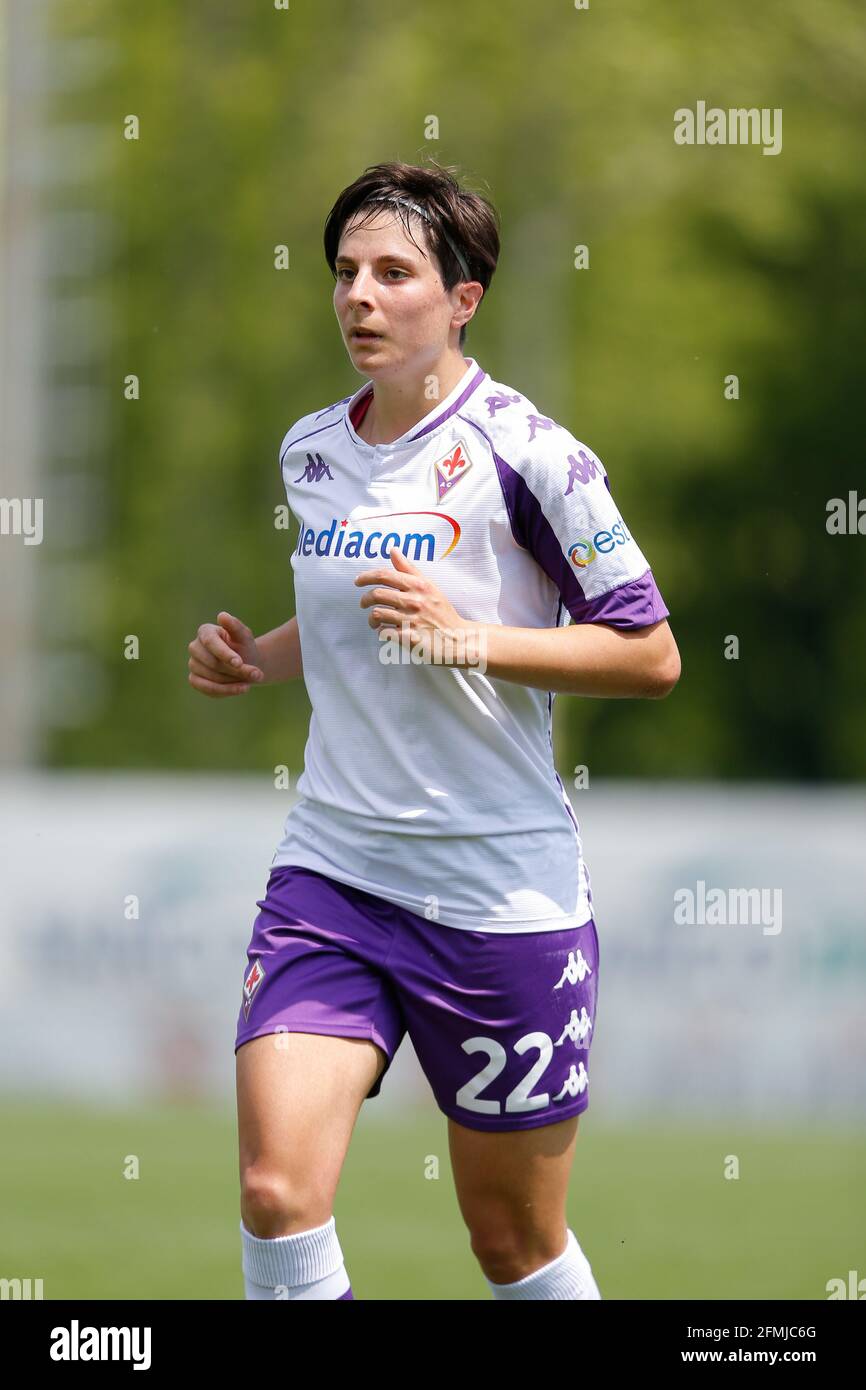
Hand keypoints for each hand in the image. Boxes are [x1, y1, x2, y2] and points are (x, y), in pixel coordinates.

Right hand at [187, 611, 264, 696]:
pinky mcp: (195, 680)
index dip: (224, 654)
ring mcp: (193, 664)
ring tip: (252, 678)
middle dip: (236, 670)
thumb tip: (222, 616)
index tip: (239, 663)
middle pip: (213, 663)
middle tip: (257, 674)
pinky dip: (228, 691)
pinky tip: (243, 688)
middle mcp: (195, 647)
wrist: (246, 664)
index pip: (210, 642)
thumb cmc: (244, 647)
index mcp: (205, 631)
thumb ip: (235, 626)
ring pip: (212, 678)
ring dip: (235, 681)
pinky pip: (209, 689)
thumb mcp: (245, 636)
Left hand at [354, 546, 468, 658]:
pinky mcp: (409, 638)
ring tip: (375, 621)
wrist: (457, 639)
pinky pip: (384, 632)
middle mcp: (414, 601)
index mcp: (418, 586)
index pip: (385, 575)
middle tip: (364, 604)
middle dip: (365, 600)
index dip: (366, 576)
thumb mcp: (429, 586)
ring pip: (377, 614)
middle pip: (376, 594)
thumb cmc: (442, 612)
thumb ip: (409, 569)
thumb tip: (393, 550)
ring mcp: (411, 620)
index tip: (358, 581)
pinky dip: (381, 632)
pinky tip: (385, 631)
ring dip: (371, 619)